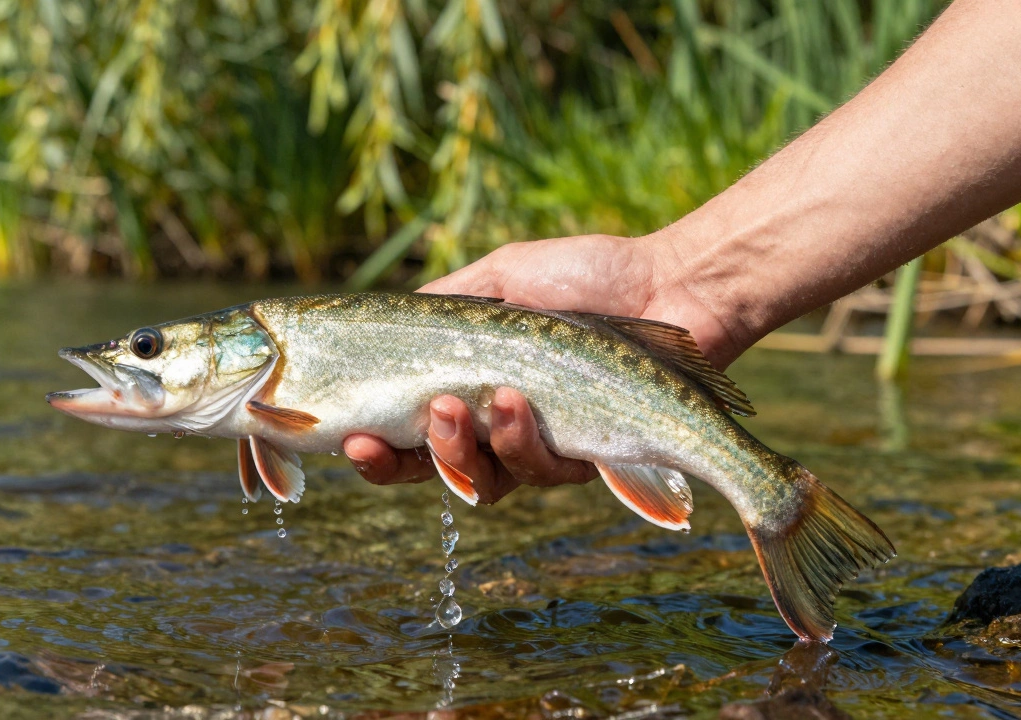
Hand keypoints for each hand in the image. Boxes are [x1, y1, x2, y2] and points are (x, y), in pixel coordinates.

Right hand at [343, 231, 741, 501]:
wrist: (669, 284)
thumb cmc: (586, 275)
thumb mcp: (499, 278)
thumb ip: (443, 305)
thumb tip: (387, 324)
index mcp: (470, 388)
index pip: (408, 437)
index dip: (376, 452)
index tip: (351, 439)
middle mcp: (499, 428)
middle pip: (437, 473)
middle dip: (409, 463)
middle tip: (408, 424)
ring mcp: (541, 447)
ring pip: (483, 482)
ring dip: (460, 451)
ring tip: (460, 405)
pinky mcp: (583, 459)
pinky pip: (538, 471)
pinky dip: (518, 441)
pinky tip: (517, 401)